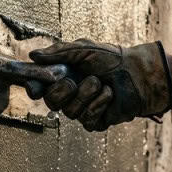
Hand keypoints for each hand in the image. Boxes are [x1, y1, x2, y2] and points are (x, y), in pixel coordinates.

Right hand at [28, 39, 171, 130]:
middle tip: (75, 79)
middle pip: (50, 102)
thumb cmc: (112, 58)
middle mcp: (69, 94)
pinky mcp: (96, 121)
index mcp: (62, 77)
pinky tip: (109, 95)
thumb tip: (33, 55)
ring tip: (101, 83)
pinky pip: (88, 120)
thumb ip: (58, 52)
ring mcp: (82, 109)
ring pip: (70, 112)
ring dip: (87, 94)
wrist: (138, 73)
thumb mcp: (83, 49)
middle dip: (63, 90)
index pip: (38, 86)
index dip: (33, 87)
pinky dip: (99, 104)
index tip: (34, 86)